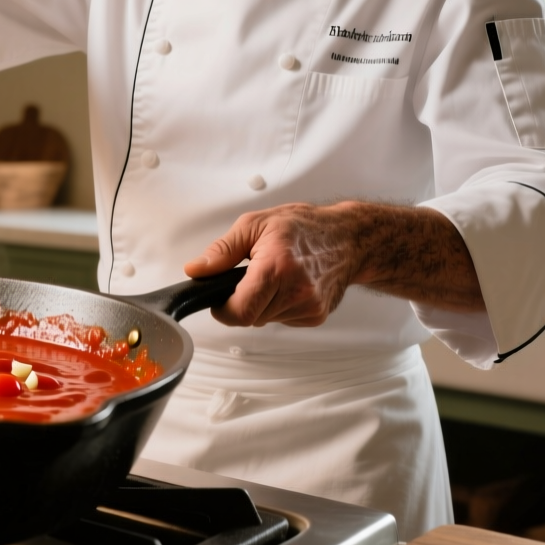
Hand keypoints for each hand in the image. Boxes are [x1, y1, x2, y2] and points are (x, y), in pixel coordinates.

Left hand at [185, 203, 361, 327]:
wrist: (348, 238)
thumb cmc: (304, 227)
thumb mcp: (255, 225)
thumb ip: (222, 251)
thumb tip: (196, 270)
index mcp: (277, 267)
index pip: (240, 312)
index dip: (223, 309)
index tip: (220, 299)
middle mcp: (296, 291)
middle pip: (250, 318)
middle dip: (243, 301)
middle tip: (253, 275)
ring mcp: (309, 306)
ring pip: (265, 320)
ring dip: (262, 303)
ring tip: (276, 275)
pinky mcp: (317, 316)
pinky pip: (283, 319)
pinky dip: (280, 306)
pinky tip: (290, 285)